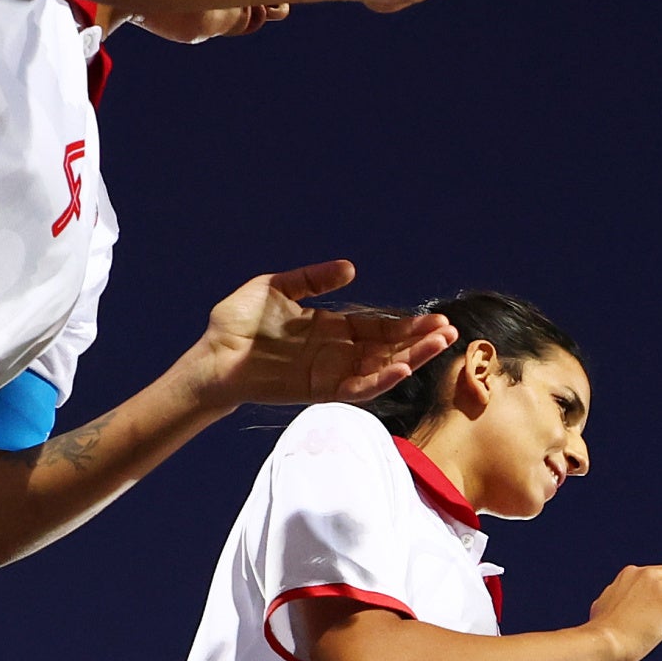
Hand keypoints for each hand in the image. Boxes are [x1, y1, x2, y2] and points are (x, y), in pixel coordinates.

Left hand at [193, 262, 454, 406]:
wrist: (212, 354)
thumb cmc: (237, 322)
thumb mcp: (278, 287)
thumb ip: (313, 280)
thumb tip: (350, 269)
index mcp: (331, 328)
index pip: (379, 328)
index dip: (408, 325)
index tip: (435, 320)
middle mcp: (336, 353)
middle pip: (389, 348)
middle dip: (420, 341)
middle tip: (449, 332)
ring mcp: (330, 373)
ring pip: (381, 369)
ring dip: (411, 359)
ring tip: (438, 346)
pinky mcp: (318, 391)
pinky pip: (356, 389)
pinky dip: (380, 381)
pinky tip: (402, 368)